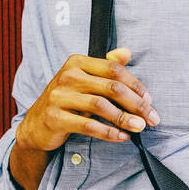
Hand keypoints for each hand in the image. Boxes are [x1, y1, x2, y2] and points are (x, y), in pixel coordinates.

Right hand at [17, 46, 158, 153]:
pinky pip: (88, 125)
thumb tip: (127, 52)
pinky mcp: (55, 117)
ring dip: (124, 118)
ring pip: (101, 106)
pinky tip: (121, 137)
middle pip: (111, 87)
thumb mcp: (85, 80)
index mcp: (77, 62)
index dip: (135, 85)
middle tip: (151, 118)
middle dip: (136, 104)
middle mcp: (68, 75)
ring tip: (139, 128)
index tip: (149, 100)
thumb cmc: (67, 100)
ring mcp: (59, 96)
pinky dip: (108, 132)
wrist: (36, 124)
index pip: (114, 69)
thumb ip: (106, 65)